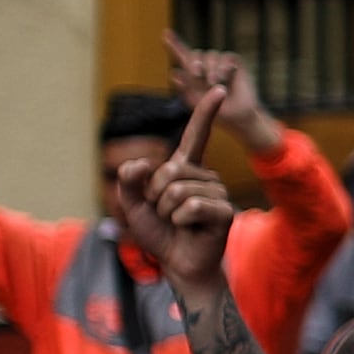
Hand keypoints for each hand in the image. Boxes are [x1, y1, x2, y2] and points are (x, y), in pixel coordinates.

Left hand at [108, 96, 236, 296]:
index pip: (196, 135)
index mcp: (186, 168)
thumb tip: (140, 163)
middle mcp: (205, 175)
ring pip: (178, 191)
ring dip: (167, 212)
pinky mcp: (224, 212)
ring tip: (177, 223)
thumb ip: (129, 181)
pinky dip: (181, 220)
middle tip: (165, 214)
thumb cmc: (159, 233)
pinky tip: (189, 229)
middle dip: (155, 196)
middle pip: (169, 171)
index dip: (206, 112)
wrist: (179, 263)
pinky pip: (192, 206)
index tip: (219, 90)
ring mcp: (217, 192)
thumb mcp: (133, 205)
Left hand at [162, 31, 288, 158]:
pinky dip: (224, 66)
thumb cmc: (216, 112)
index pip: (182, 56)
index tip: (165, 33)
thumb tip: (174, 73)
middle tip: (196, 73)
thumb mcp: (196, 102)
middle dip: (194, 62)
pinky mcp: (235, 64)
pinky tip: (224, 77)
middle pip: (196, 54)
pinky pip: (227, 57)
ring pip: (211, 55)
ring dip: (210, 68)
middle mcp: (206, 65)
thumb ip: (185, 88)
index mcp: (194, 74)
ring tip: (214, 82)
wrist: (238, 117)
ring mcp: (221, 63)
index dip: (174, 44)